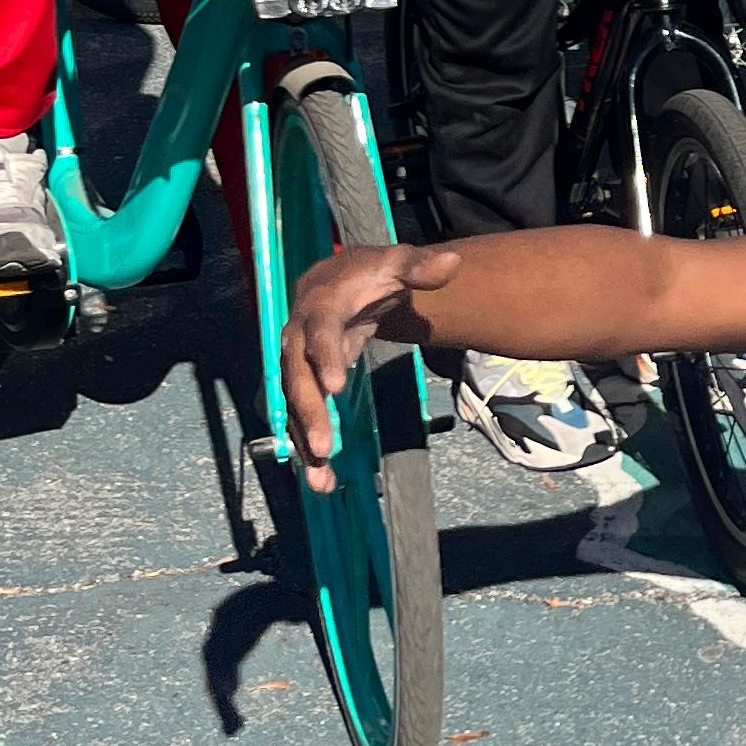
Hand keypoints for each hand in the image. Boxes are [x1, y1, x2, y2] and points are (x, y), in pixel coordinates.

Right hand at [282, 241, 458, 489]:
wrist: (342, 282)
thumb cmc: (372, 274)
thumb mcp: (397, 263)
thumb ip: (420, 268)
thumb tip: (452, 264)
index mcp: (320, 305)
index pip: (318, 331)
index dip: (324, 356)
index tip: (336, 387)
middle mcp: (298, 336)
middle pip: (297, 377)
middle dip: (308, 412)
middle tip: (324, 447)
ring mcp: (297, 363)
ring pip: (294, 405)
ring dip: (304, 441)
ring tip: (321, 480)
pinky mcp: (303, 384)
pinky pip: (301, 417)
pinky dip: (308, 448)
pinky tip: (323, 481)